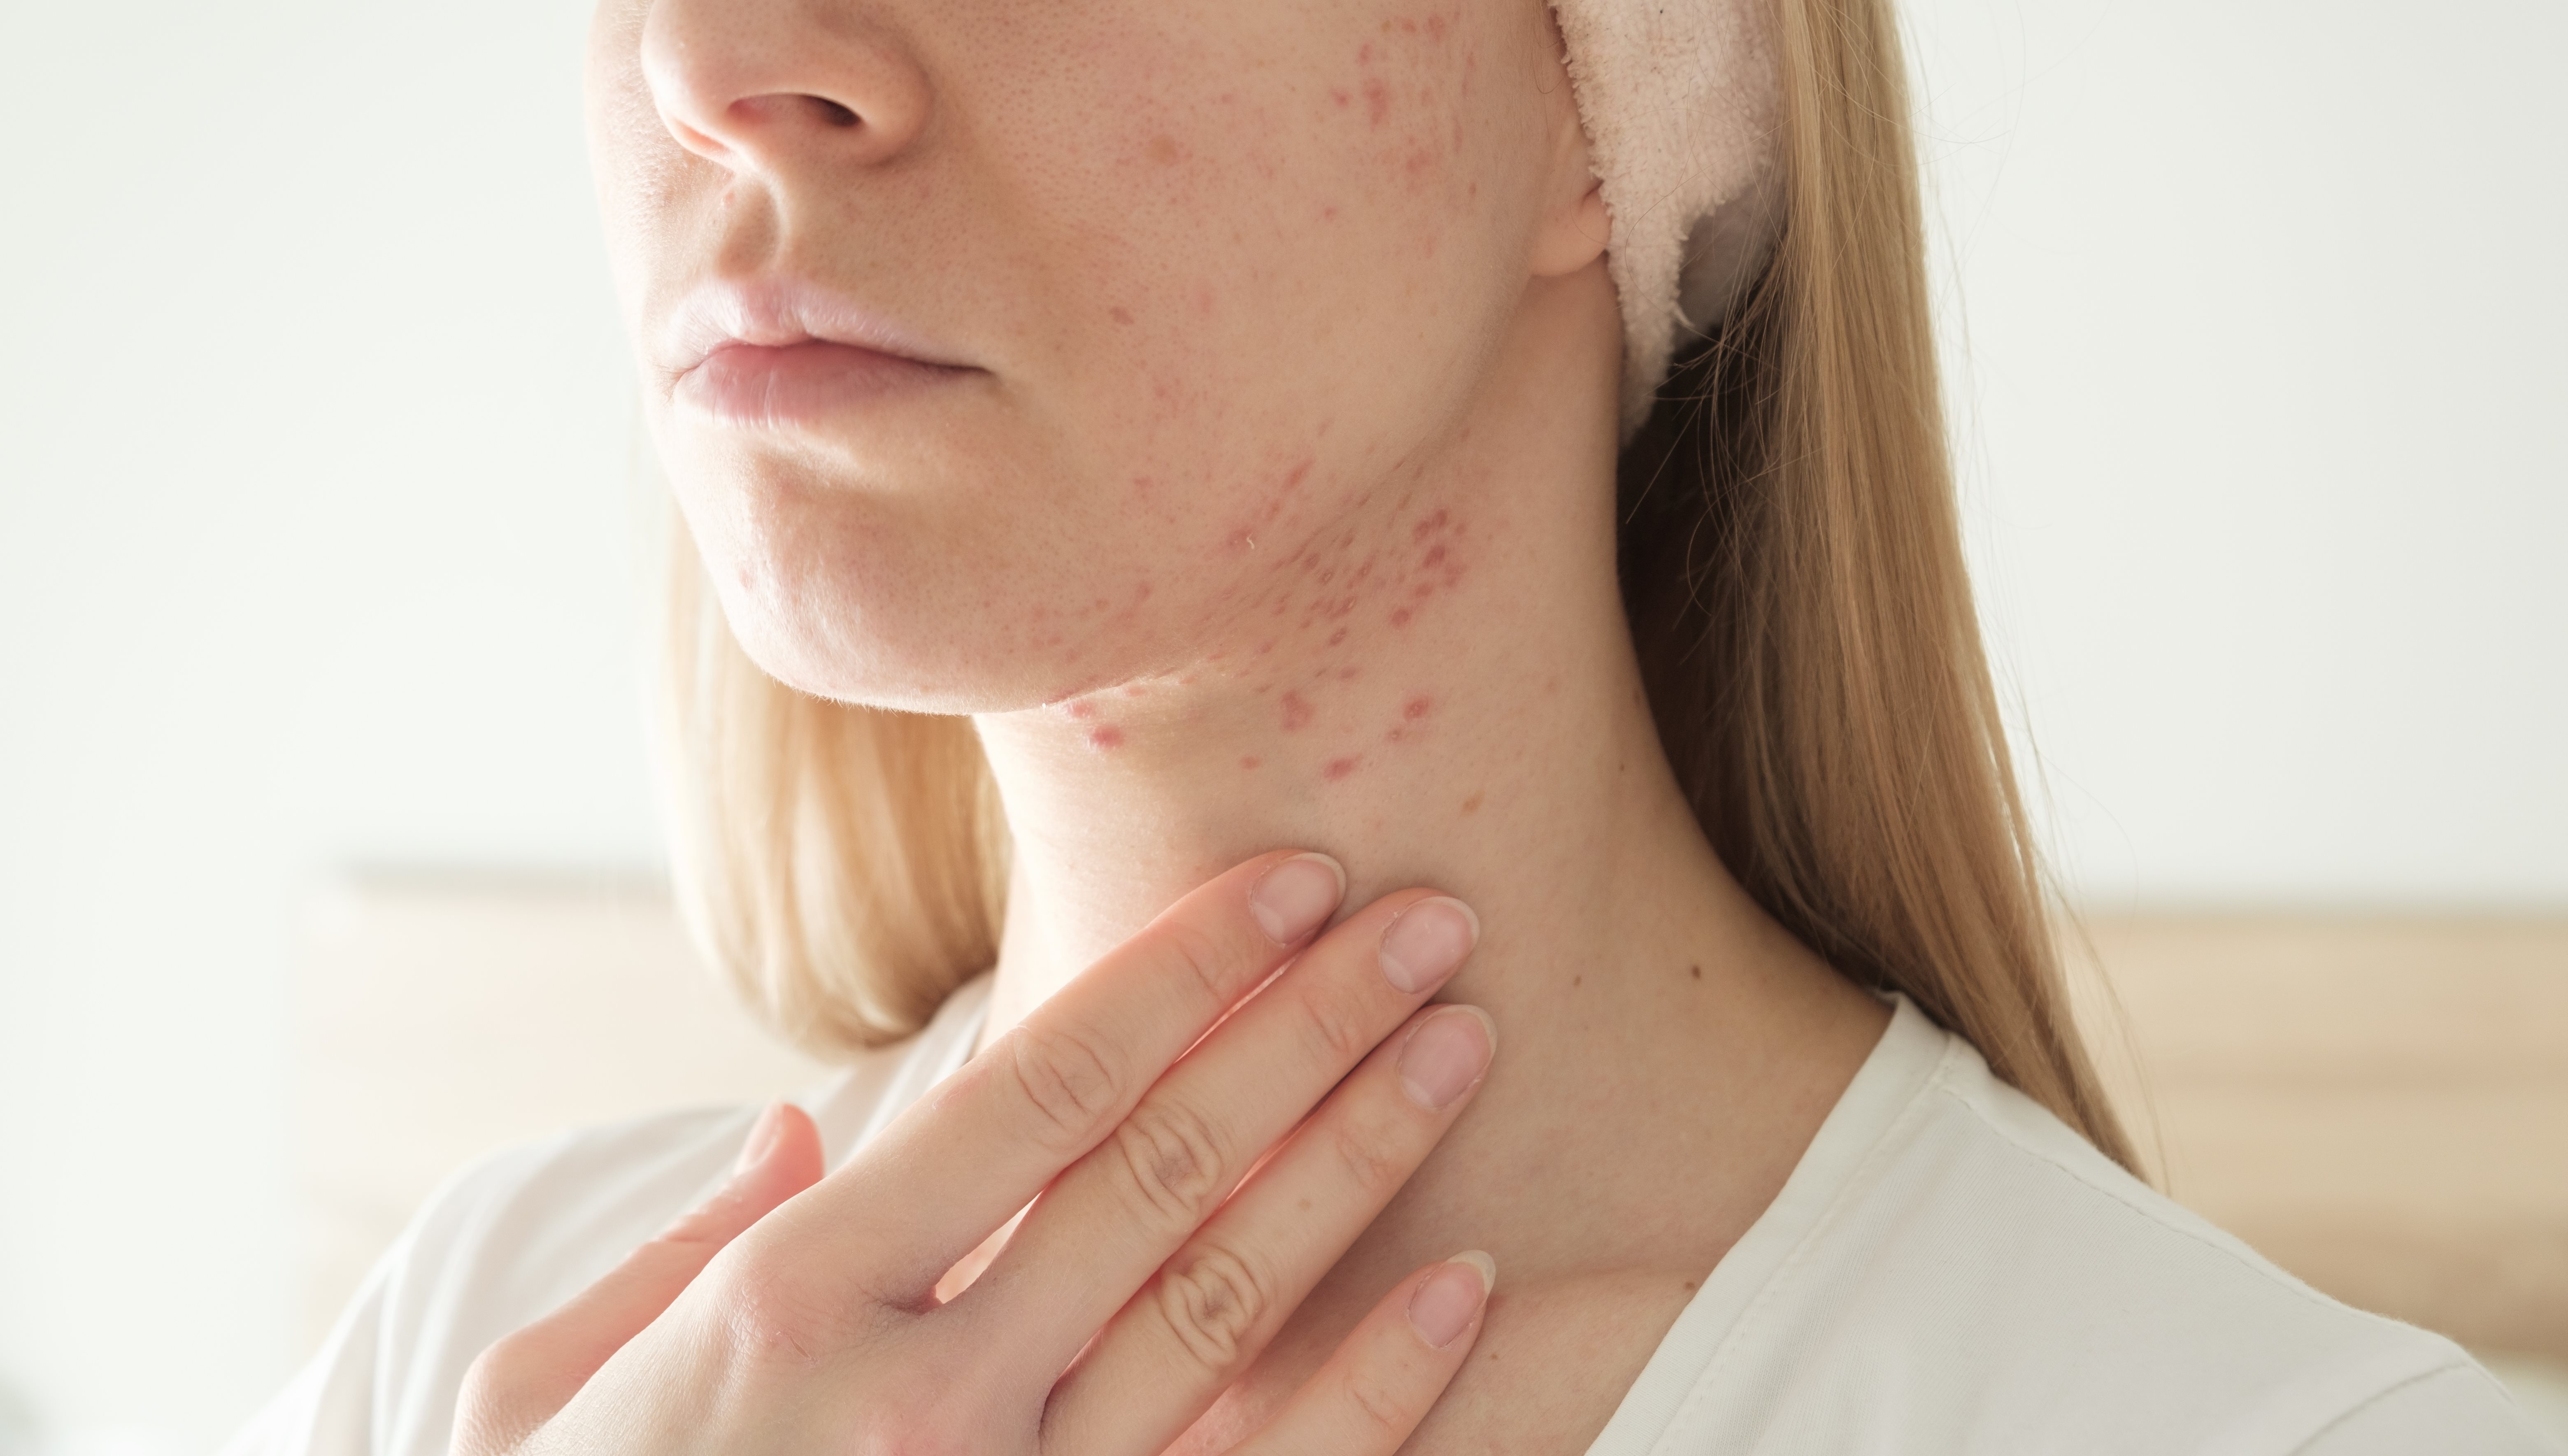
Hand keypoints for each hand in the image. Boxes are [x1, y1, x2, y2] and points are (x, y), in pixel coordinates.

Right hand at [453, 851, 1498, 1454]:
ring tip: (1458, 1049)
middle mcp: (921, 1394)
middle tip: (1424, 927)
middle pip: (1161, 1169)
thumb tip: (786, 1135)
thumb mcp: (543, 1386)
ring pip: (1228, 1303)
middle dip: (1305, 1028)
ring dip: (1357, 1160)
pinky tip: (1462, 1291)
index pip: (1035, 1088)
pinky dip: (1374, 1386)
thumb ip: (675, 1246)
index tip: (1285, 886)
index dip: (1177, 971)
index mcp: (792, 1298)